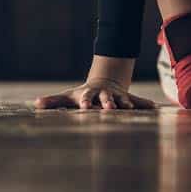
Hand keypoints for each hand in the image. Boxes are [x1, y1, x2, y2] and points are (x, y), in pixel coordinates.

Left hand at [34, 77, 155, 110]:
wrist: (105, 82)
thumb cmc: (82, 95)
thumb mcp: (68, 97)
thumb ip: (53, 101)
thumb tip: (34, 103)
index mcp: (89, 95)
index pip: (86, 98)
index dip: (85, 102)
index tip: (84, 107)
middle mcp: (104, 95)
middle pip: (105, 99)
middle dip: (107, 103)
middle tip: (109, 108)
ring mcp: (117, 97)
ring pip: (122, 100)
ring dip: (125, 104)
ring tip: (131, 108)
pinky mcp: (127, 99)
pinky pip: (138, 102)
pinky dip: (146, 104)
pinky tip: (156, 108)